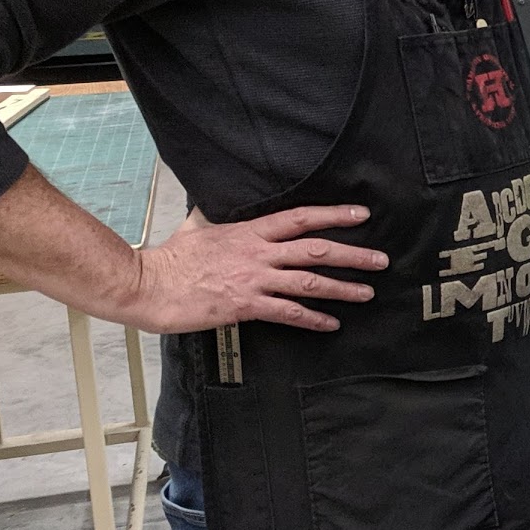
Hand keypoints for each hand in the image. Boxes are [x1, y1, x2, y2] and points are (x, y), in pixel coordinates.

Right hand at [123, 204, 387, 333]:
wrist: (148, 284)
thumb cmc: (171, 258)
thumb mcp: (197, 226)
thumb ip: (214, 216)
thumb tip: (214, 206)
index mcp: (249, 231)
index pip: (300, 218)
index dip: (333, 215)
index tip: (361, 214)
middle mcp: (258, 253)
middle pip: (316, 249)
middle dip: (352, 254)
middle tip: (380, 259)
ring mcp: (253, 280)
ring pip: (309, 282)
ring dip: (342, 288)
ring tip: (366, 292)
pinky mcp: (245, 306)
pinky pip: (288, 312)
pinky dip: (312, 318)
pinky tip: (331, 323)